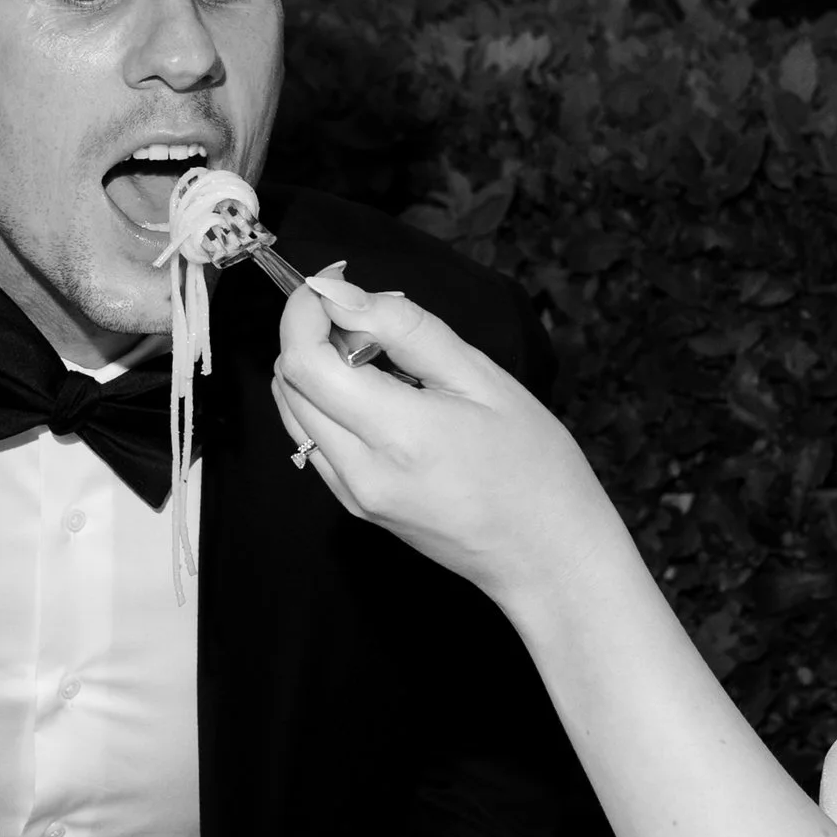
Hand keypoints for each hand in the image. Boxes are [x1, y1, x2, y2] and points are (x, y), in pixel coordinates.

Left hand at [271, 275, 618, 618]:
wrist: (546, 556)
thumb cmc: (534, 467)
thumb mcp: (484, 379)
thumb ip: (408, 332)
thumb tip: (345, 295)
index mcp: (397, 434)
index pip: (305, 360)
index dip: (305, 310)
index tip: (333, 281)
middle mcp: (360, 470)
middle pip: (290, 383)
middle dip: (310, 333)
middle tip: (365, 314)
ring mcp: (353, 494)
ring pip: (294, 412)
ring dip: (315, 368)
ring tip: (376, 354)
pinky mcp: (356, 506)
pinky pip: (315, 441)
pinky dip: (327, 403)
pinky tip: (377, 395)